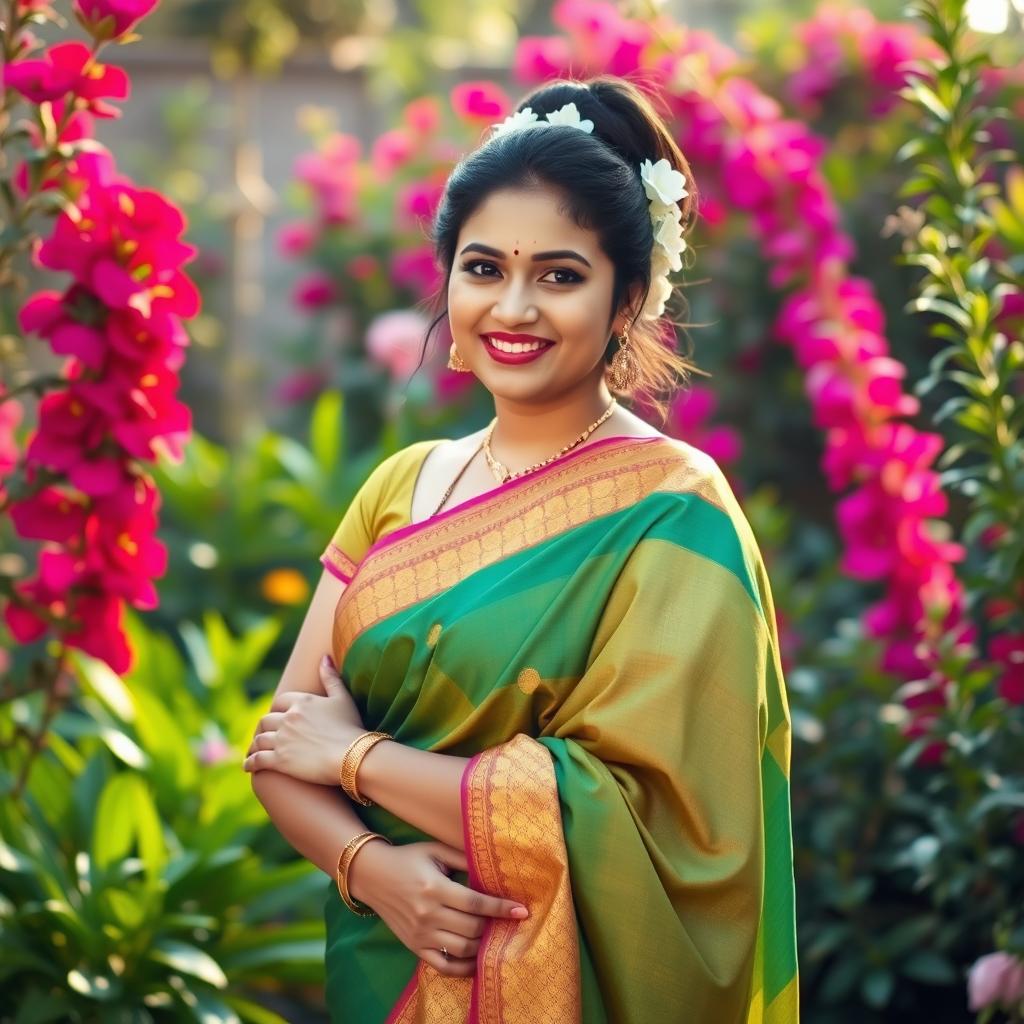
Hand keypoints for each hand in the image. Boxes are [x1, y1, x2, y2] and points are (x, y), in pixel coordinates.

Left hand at [243, 655, 365, 784]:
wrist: (353, 755)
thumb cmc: (351, 727)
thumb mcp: (343, 698)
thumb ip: (331, 677)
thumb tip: (323, 657)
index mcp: (302, 702)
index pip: (280, 702)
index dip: (277, 710)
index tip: (277, 717)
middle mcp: (288, 718)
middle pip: (266, 720)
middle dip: (264, 727)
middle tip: (264, 734)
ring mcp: (282, 739)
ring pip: (259, 739)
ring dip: (255, 745)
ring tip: (254, 751)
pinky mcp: (279, 760)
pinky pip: (257, 759)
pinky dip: (250, 762)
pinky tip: (248, 766)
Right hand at [348, 839, 529, 977]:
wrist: (372, 875)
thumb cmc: (408, 859)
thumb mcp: (435, 851)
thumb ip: (463, 859)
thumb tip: (492, 865)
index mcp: (435, 888)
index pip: (475, 903)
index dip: (500, 908)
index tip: (521, 910)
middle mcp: (428, 914)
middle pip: (472, 928)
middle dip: (494, 925)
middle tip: (508, 921)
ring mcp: (420, 934)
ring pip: (462, 949)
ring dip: (482, 944)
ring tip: (494, 935)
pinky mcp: (414, 947)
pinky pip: (443, 966)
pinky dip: (463, 967)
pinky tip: (476, 959)